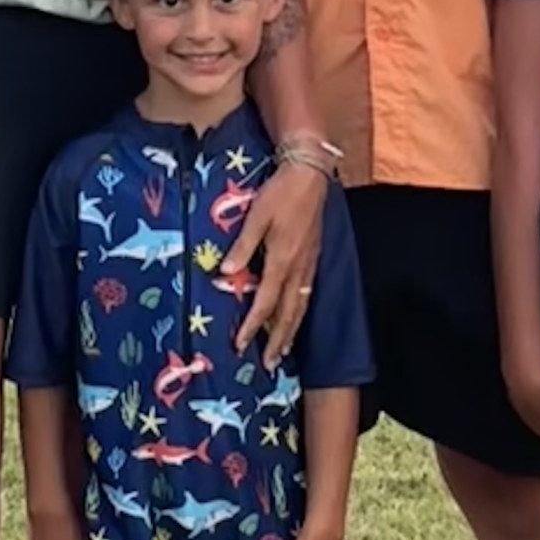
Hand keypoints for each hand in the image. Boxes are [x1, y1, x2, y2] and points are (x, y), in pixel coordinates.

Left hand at [223, 160, 327, 366]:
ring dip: (291, 330)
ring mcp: (309, 265)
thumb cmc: (280, 194)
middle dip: (278, 340)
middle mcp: (298, 269)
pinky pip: (307, 294)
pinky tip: (297, 316)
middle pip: (288, 313)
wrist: (310, 175)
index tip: (240, 344)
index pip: (265, 302)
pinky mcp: (313, 258)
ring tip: (284, 349)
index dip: (251, 326)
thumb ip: (242, 246)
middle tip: (270, 363)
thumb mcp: (256, 217)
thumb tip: (225, 272)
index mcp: (281, 260)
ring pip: (301, 306)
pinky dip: (301, 312)